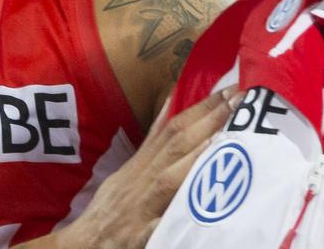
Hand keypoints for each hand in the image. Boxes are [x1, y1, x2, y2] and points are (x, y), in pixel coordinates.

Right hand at [52, 87, 238, 248]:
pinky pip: (156, 228)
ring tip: (221, 141)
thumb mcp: (129, 167)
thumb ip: (153, 139)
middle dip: (209, 121)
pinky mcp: (137, 237)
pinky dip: (170, 217)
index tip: (230, 90)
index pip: (174, 128)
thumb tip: (170, 102)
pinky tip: (190, 210)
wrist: (83, 243)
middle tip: (239, 101)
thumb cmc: (111, 205)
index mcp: (142, 164)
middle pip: (176, 146)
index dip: (202, 108)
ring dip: (193, 160)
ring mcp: (140, 208)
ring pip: (167, 181)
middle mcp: (142, 181)